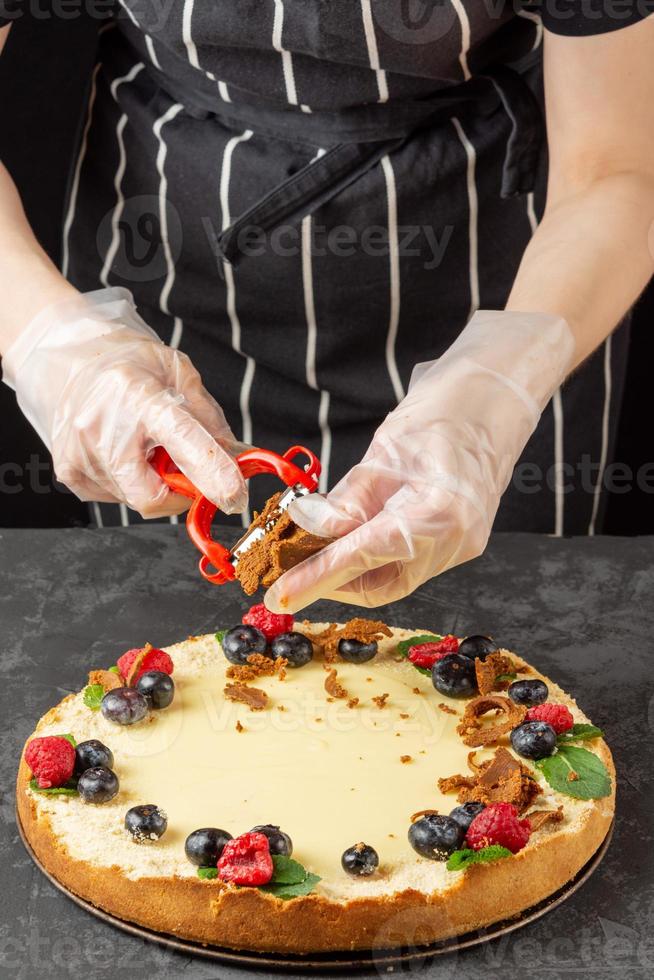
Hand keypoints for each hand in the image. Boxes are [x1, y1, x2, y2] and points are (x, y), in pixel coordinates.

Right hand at [2, 287, 246, 517]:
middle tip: (184, 468)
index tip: (234, 495)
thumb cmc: (127, 364)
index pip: (182, 441)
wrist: (69, 359)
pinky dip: (129, 483)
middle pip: (151, 496)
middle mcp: (102, 427)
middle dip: (177, 492)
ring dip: (152, 482)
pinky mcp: (69, 472)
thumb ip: (208, 416)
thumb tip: (234, 458)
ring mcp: (80, 453)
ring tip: (143, 444)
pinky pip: (115, 497)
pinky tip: (124, 452)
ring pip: (135, 499)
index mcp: (138, 397)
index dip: (212, 473)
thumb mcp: (178, 372)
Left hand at [265, 310, 573, 611]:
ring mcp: (462, 545)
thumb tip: (309, 531)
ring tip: (317, 549)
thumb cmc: (446, 410)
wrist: (496, 398)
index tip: (282, 592)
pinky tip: (352, 539)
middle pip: (380, 584)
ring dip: (351, 570)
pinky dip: (373, 557)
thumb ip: (346, 500)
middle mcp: (456, 540)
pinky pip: (407, 562)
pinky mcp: (459, 542)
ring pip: (393, 577)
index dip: (318, 577)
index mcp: (438, 514)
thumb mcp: (383, 451)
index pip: (364, 558)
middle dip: (332, 580)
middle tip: (292, 567)